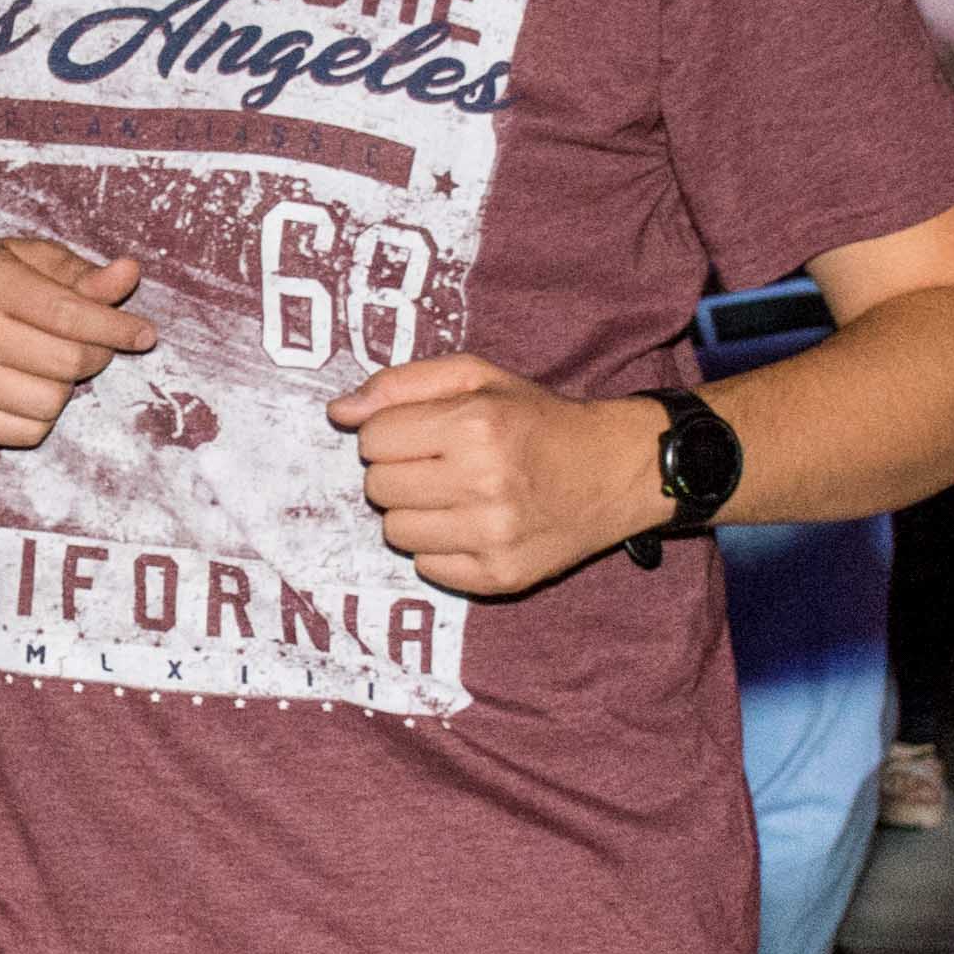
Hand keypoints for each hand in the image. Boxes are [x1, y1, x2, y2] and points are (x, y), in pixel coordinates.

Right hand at [0, 231, 158, 448]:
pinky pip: (26, 433)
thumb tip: (129, 276)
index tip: (144, 335)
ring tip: (45, 363)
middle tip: (88, 343)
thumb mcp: (27, 258)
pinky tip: (23, 385)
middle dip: (92, 355)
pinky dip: (39, 415)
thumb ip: (80, 273)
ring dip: (63, 387)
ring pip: (49, 404)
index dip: (115, 328)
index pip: (66, 314)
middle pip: (65, 364)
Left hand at [330, 357, 656, 596]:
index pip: (372, 439)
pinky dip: (440, 549)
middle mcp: (484, 482)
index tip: (423, 434)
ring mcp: (494, 535)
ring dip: (414, 513)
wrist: (615, 469)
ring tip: (455, 496)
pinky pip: (427, 568)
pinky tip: (471, 527)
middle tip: (438, 466)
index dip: (390, 434)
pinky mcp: (502, 576)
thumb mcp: (477, 378)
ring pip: (395, 532)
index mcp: (474, 425)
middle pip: (377, 488)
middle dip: (398, 473)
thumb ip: (401, 385)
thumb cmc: (536, 419)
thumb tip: (338, 412)